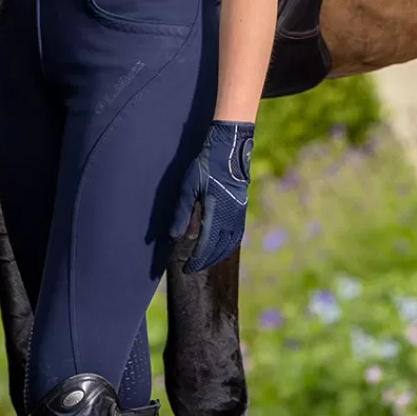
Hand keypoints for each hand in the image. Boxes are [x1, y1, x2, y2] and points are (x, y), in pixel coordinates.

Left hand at [172, 119, 254, 274]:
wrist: (230, 147)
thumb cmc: (206, 165)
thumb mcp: (188, 186)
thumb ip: (181, 212)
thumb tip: (174, 236)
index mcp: (216, 211)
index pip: (206, 244)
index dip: (197, 259)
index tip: (186, 268)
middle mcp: (231, 215)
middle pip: (219, 248)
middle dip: (206, 261)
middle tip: (192, 268)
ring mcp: (239, 212)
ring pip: (230, 242)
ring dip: (218, 255)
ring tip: (206, 262)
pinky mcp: (242, 207)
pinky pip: (237, 234)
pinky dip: (228, 245)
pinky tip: (222, 247)